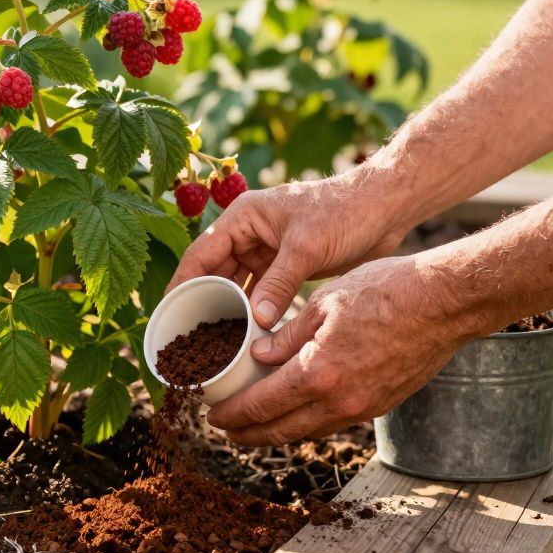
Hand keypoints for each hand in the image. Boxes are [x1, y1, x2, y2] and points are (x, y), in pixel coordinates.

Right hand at [167, 174, 405, 328]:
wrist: (384, 208)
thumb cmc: (344, 213)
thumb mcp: (306, 247)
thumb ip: (279, 284)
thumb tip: (256, 322)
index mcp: (243, 218)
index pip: (200, 256)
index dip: (181, 286)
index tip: (168, 316)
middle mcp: (248, 233)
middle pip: (213, 273)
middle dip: (201, 304)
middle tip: (187, 340)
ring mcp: (265, 251)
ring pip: (235, 286)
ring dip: (226, 311)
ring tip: (212, 344)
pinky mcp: (283, 266)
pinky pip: (258, 293)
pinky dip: (252, 312)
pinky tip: (245, 337)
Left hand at [205, 254, 486, 445]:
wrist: (445, 302)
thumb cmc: (386, 291)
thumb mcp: (324, 302)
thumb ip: (287, 335)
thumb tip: (258, 356)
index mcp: (318, 373)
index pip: (262, 406)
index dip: (232, 415)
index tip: (213, 416)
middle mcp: (339, 401)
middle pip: (281, 430)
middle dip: (248, 434)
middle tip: (225, 430)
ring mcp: (363, 408)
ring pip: (308, 431)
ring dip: (278, 431)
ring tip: (255, 425)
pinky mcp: (381, 405)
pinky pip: (334, 422)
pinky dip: (308, 422)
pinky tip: (297, 412)